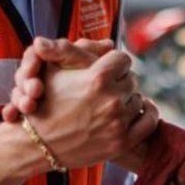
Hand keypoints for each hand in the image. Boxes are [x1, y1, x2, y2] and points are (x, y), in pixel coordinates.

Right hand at [6, 38, 156, 169]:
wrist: (36, 144)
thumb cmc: (42, 104)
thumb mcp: (52, 70)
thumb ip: (76, 49)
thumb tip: (106, 41)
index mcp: (98, 77)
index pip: (123, 59)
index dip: (114, 62)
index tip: (108, 67)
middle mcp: (112, 99)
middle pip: (131, 79)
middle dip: (120, 81)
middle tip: (108, 87)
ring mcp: (118, 122)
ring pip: (138, 100)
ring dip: (128, 99)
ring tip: (114, 101)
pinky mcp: (122, 142)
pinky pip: (148, 122)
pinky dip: (147, 114)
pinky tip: (141, 109)